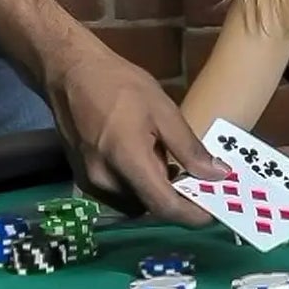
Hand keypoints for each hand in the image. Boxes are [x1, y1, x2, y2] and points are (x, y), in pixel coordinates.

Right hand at [45, 43, 225, 226]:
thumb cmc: (121, 86)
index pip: (163, 206)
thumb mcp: (164, 111)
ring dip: (155, 191)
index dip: (191, 215)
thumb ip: (189, 148)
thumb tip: (217, 175)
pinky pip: (118, 193)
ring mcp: (89, 182)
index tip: (213, 212)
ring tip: (168, 160)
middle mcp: (104, 181)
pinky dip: (137, 184)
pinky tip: (144, 158)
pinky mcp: (82, 178)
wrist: (71, 73)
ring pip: (134, 202)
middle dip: (175, 198)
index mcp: (127, 162)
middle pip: (149, 206)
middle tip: (196, 177)